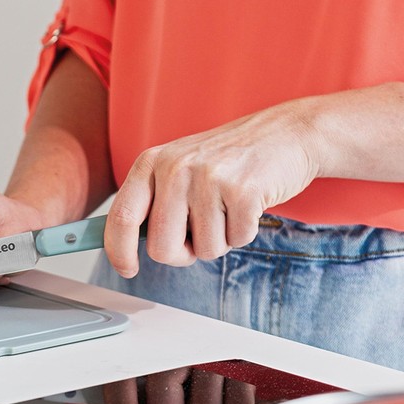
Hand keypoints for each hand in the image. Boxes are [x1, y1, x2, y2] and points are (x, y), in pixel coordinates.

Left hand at [104, 100, 320, 271]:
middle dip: (183, 254)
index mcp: (151, 163)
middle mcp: (175, 168)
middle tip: (200, 233)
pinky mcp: (243, 190)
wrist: (285, 133)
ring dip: (220, 240)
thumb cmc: (227, 160)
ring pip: (204, 250)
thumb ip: (153, 203)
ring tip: (228, 207)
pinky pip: (236, 240)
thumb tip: (126, 248)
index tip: (127, 269)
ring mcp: (208, 178)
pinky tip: (248, 203)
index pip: (122, 216)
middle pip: (162, 248)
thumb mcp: (179, 169)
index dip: (119, 251)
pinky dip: (244, 232)